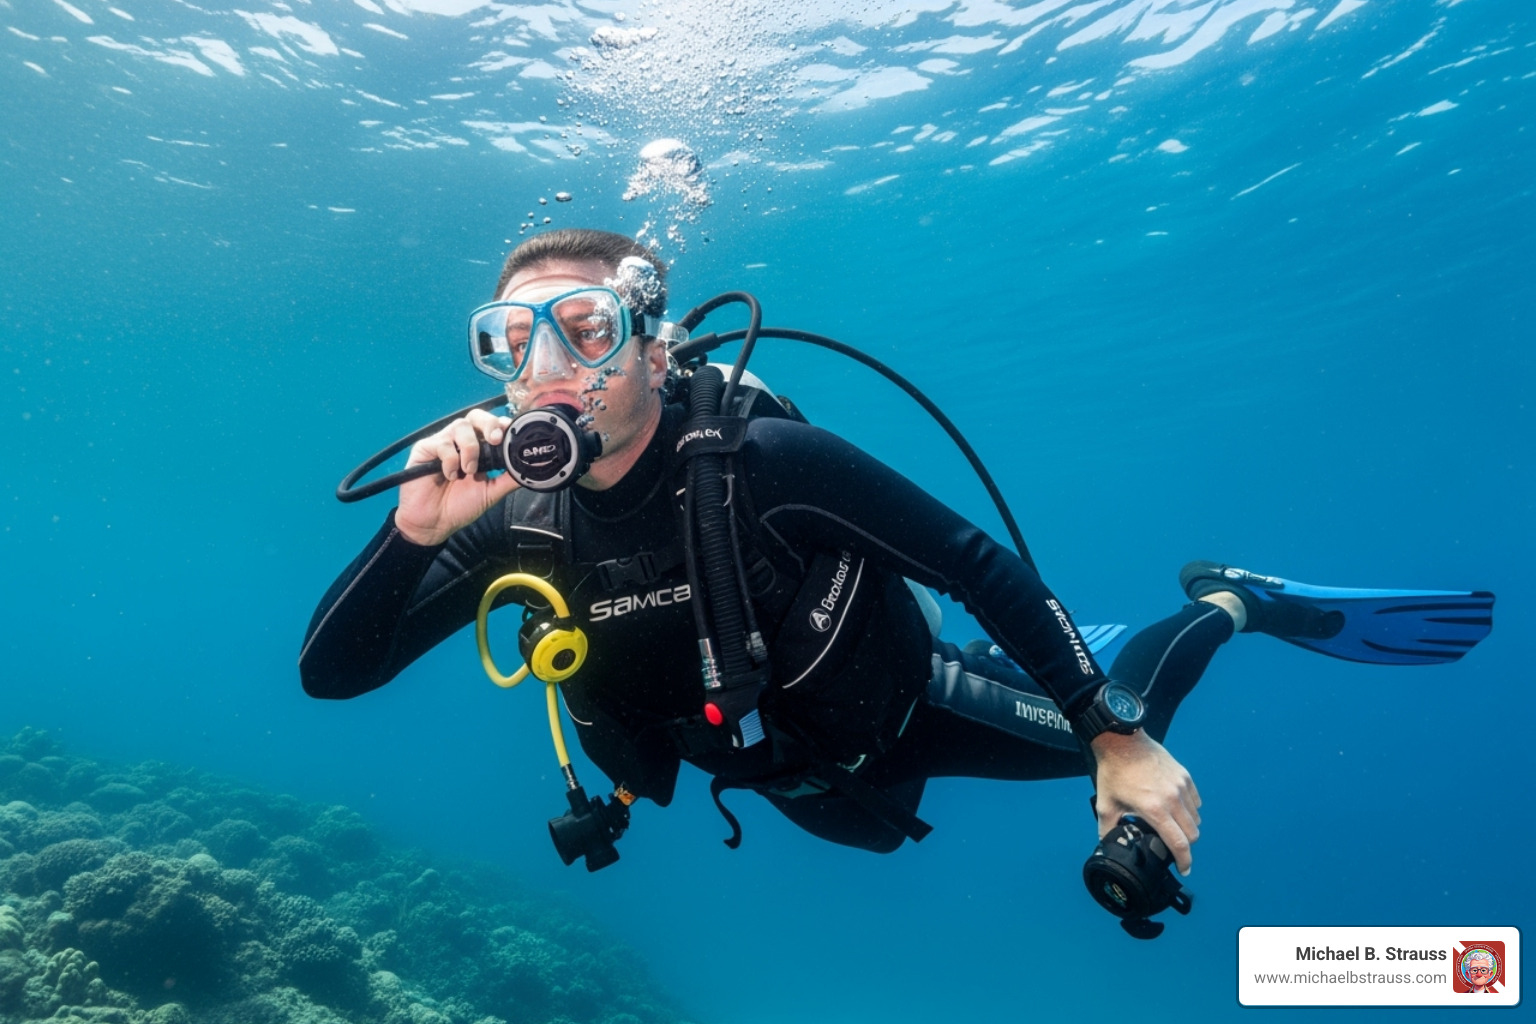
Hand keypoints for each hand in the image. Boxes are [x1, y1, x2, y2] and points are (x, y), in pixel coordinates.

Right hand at [395, 408, 518, 545]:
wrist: (435, 523)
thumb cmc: (460, 506)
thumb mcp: (491, 492)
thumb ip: (509, 478)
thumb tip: (531, 468)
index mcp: (478, 448)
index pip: (491, 426)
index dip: (501, 425)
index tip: (510, 434)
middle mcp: (460, 441)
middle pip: (476, 416)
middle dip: (489, 424)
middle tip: (495, 440)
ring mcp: (443, 442)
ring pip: (460, 426)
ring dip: (470, 448)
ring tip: (469, 470)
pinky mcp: (425, 448)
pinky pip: (441, 443)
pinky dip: (450, 459)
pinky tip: (450, 475)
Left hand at [1089, 730, 1200, 874]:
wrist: (1122, 741)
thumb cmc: (1114, 772)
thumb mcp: (1106, 804)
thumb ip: (1107, 828)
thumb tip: (1106, 844)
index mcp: (1155, 810)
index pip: (1179, 843)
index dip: (1184, 861)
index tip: (1184, 869)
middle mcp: (1173, 799)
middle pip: (1192, 834)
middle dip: (1185, 845)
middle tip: (1173, 845)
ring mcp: (1181, 786)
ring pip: (1196, 818)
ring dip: (1188, 827)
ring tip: (1173, 826)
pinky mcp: (1185, 776)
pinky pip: (1196, 801)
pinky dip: (1190, 809)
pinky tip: (1176, 808)